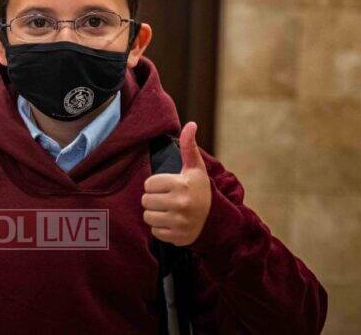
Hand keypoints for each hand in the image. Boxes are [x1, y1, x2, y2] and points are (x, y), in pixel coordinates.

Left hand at [142, 122, 211, 246]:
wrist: (215, 218)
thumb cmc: (199, 189)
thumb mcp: (195, 167)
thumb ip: (189, 146)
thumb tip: (190, 124)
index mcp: (181, 185)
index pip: (148, 184)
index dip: (155, 184)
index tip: (167, 186)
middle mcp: (180, 204)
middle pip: (145, 201)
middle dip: (154, 199)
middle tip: (167, 198)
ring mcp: (179, 222)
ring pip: (148, 216)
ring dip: (155, 213)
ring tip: (168, 210)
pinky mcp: (177, 237)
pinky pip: (155, 231)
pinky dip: (161, 228)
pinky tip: (172, 221)